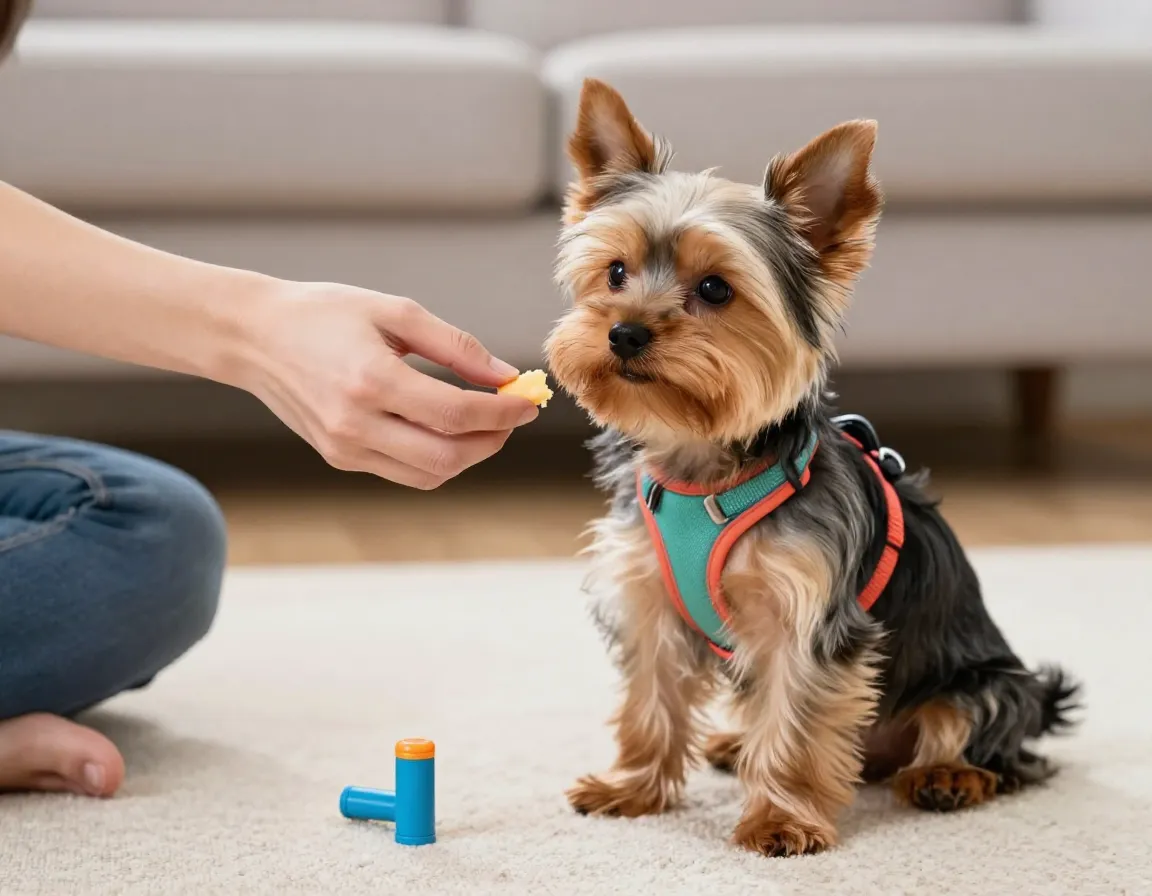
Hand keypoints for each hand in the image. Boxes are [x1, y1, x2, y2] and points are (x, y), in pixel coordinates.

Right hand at [236, 281, 537, 488]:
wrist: (254, 337)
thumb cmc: (325, 314)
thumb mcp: (395, 312)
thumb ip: (456, 346)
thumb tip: (506, 376)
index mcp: (370, 379)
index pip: (456, 414)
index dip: (503, 412)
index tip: (528, 400)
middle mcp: (355, 423)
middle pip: (448, 457)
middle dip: (493, 440)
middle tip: (512, 415)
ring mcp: (345, 449)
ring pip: (431, 474)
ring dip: (470, 454)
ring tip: (485, 422)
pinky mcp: (340, 459)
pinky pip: (406, 472)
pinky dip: (438, 458)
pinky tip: (447, 429)